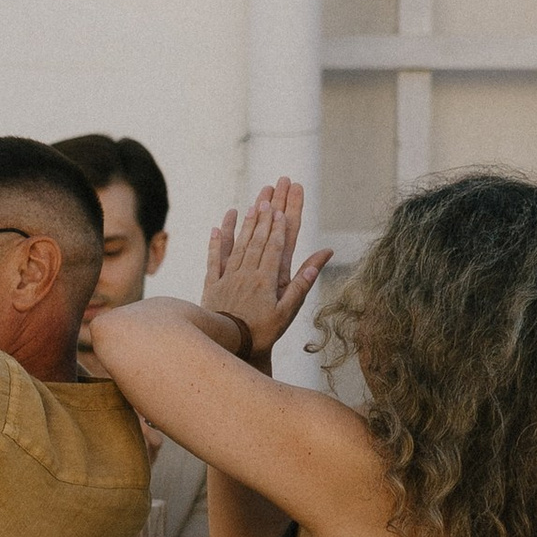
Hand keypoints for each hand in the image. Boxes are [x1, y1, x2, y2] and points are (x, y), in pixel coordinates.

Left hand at [203, 183, 331, 365]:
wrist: (226, 344)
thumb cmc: (261, 332)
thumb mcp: (287, 311)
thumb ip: (302, 283)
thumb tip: (323, 256)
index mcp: (267, 279)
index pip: (275, 246)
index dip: (278, 225)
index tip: (282, 206)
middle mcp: (247, 273)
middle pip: (258, 239)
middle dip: (266, 214)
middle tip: (271, 192)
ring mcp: (228, 276)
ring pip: (239, 244)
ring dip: (247, 223)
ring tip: (253, 204)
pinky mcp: (213, 284)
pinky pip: (214, 258)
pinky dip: (218, 241)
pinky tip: (219, 225)